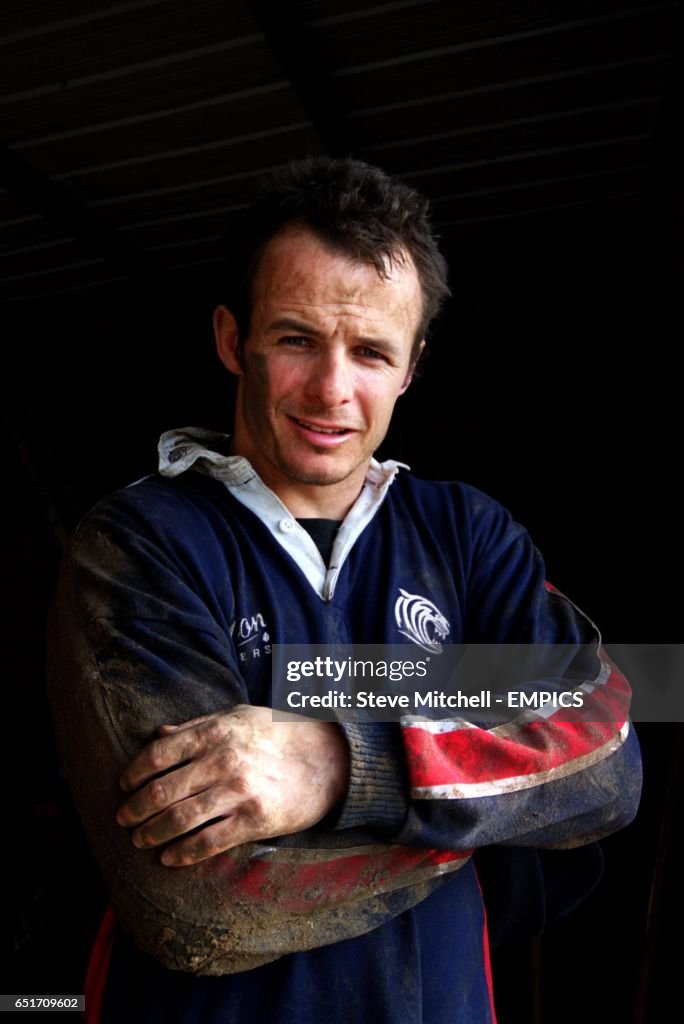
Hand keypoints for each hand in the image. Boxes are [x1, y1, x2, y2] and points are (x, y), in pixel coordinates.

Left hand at [116, 704, 349, 866]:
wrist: (329, 758)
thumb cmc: (279, 733)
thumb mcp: (237, 716)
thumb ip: (195, 727)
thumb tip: (157, 735)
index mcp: (215, 732)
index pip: (157, 755)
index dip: (133, 773)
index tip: (123, 786)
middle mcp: (222, 760)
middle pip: (161, 791)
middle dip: (134, 810)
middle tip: (124, 820)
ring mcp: (238, 791)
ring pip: (179, 820)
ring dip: (152, 834)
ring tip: (140, 840)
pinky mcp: (255, 820)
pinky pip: (208, 842)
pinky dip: (182, 854)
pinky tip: (169, 858)